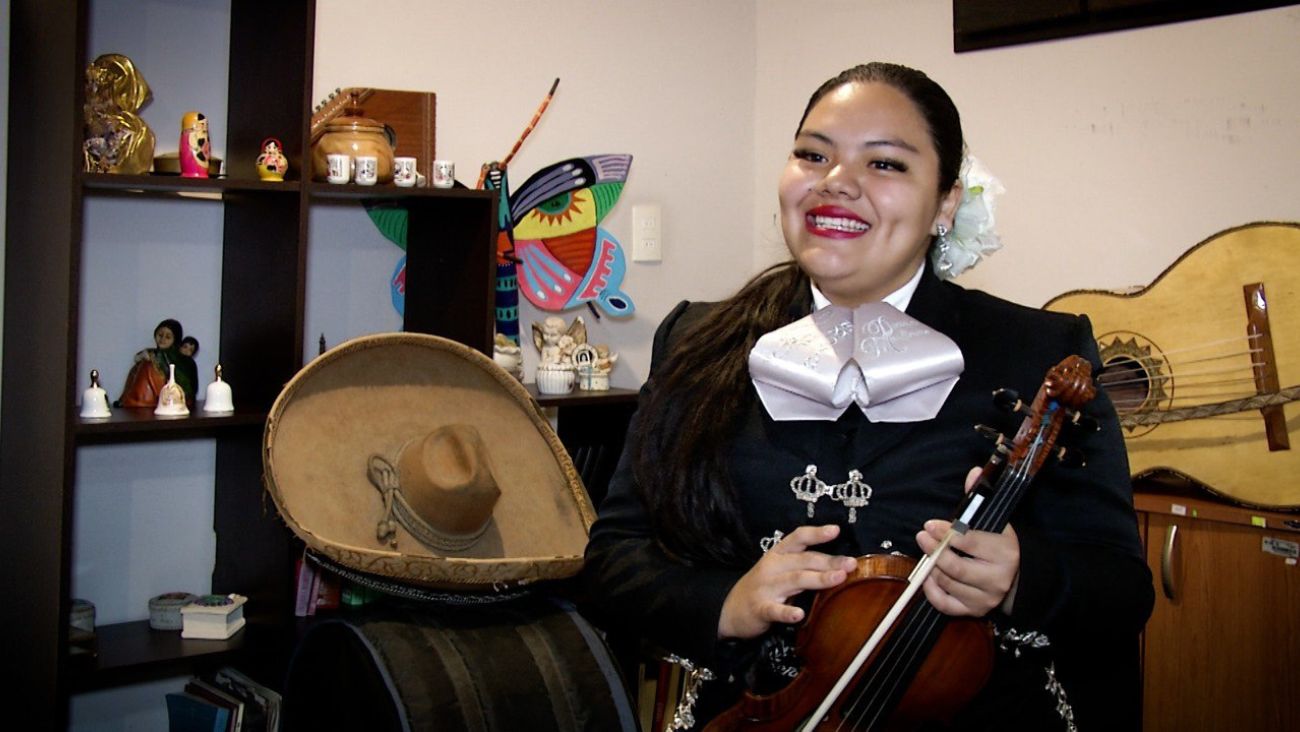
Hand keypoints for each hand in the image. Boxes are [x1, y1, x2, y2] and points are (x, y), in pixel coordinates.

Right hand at [718, 524, 857, 639]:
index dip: (816, 533)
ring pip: (794, 580)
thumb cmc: (762, 587)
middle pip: (803, 560)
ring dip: (818, 579)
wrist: (729, 610)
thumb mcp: (779, 569)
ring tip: (838, 579)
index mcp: (778, 555)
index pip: (798, 538)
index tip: (836, 530)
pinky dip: (786, 612)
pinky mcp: (760, 609)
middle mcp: (772, 567)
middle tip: (851, 564)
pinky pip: (774, 610)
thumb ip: (803, 565)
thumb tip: (839, 564)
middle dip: (829, 561)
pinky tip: (799, 614)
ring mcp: (765, 587)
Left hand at [915, 467, 1020, 616]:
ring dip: (931, 568)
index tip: (929, 525)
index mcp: (1005, 552)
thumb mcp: (995, 520)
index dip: (946, 533)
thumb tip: (973, 472)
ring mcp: (986, 598)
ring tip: (926, 553)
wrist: (1021, 577)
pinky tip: (928, 576)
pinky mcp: (975, 611)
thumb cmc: (1000, 545)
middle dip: (934, 551)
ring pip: (949, 583)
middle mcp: (998, 578)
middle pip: (956, 567)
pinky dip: (932, 591)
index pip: (969, 542)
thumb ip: (979, 497)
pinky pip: (946, 605)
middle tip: (921, 537)